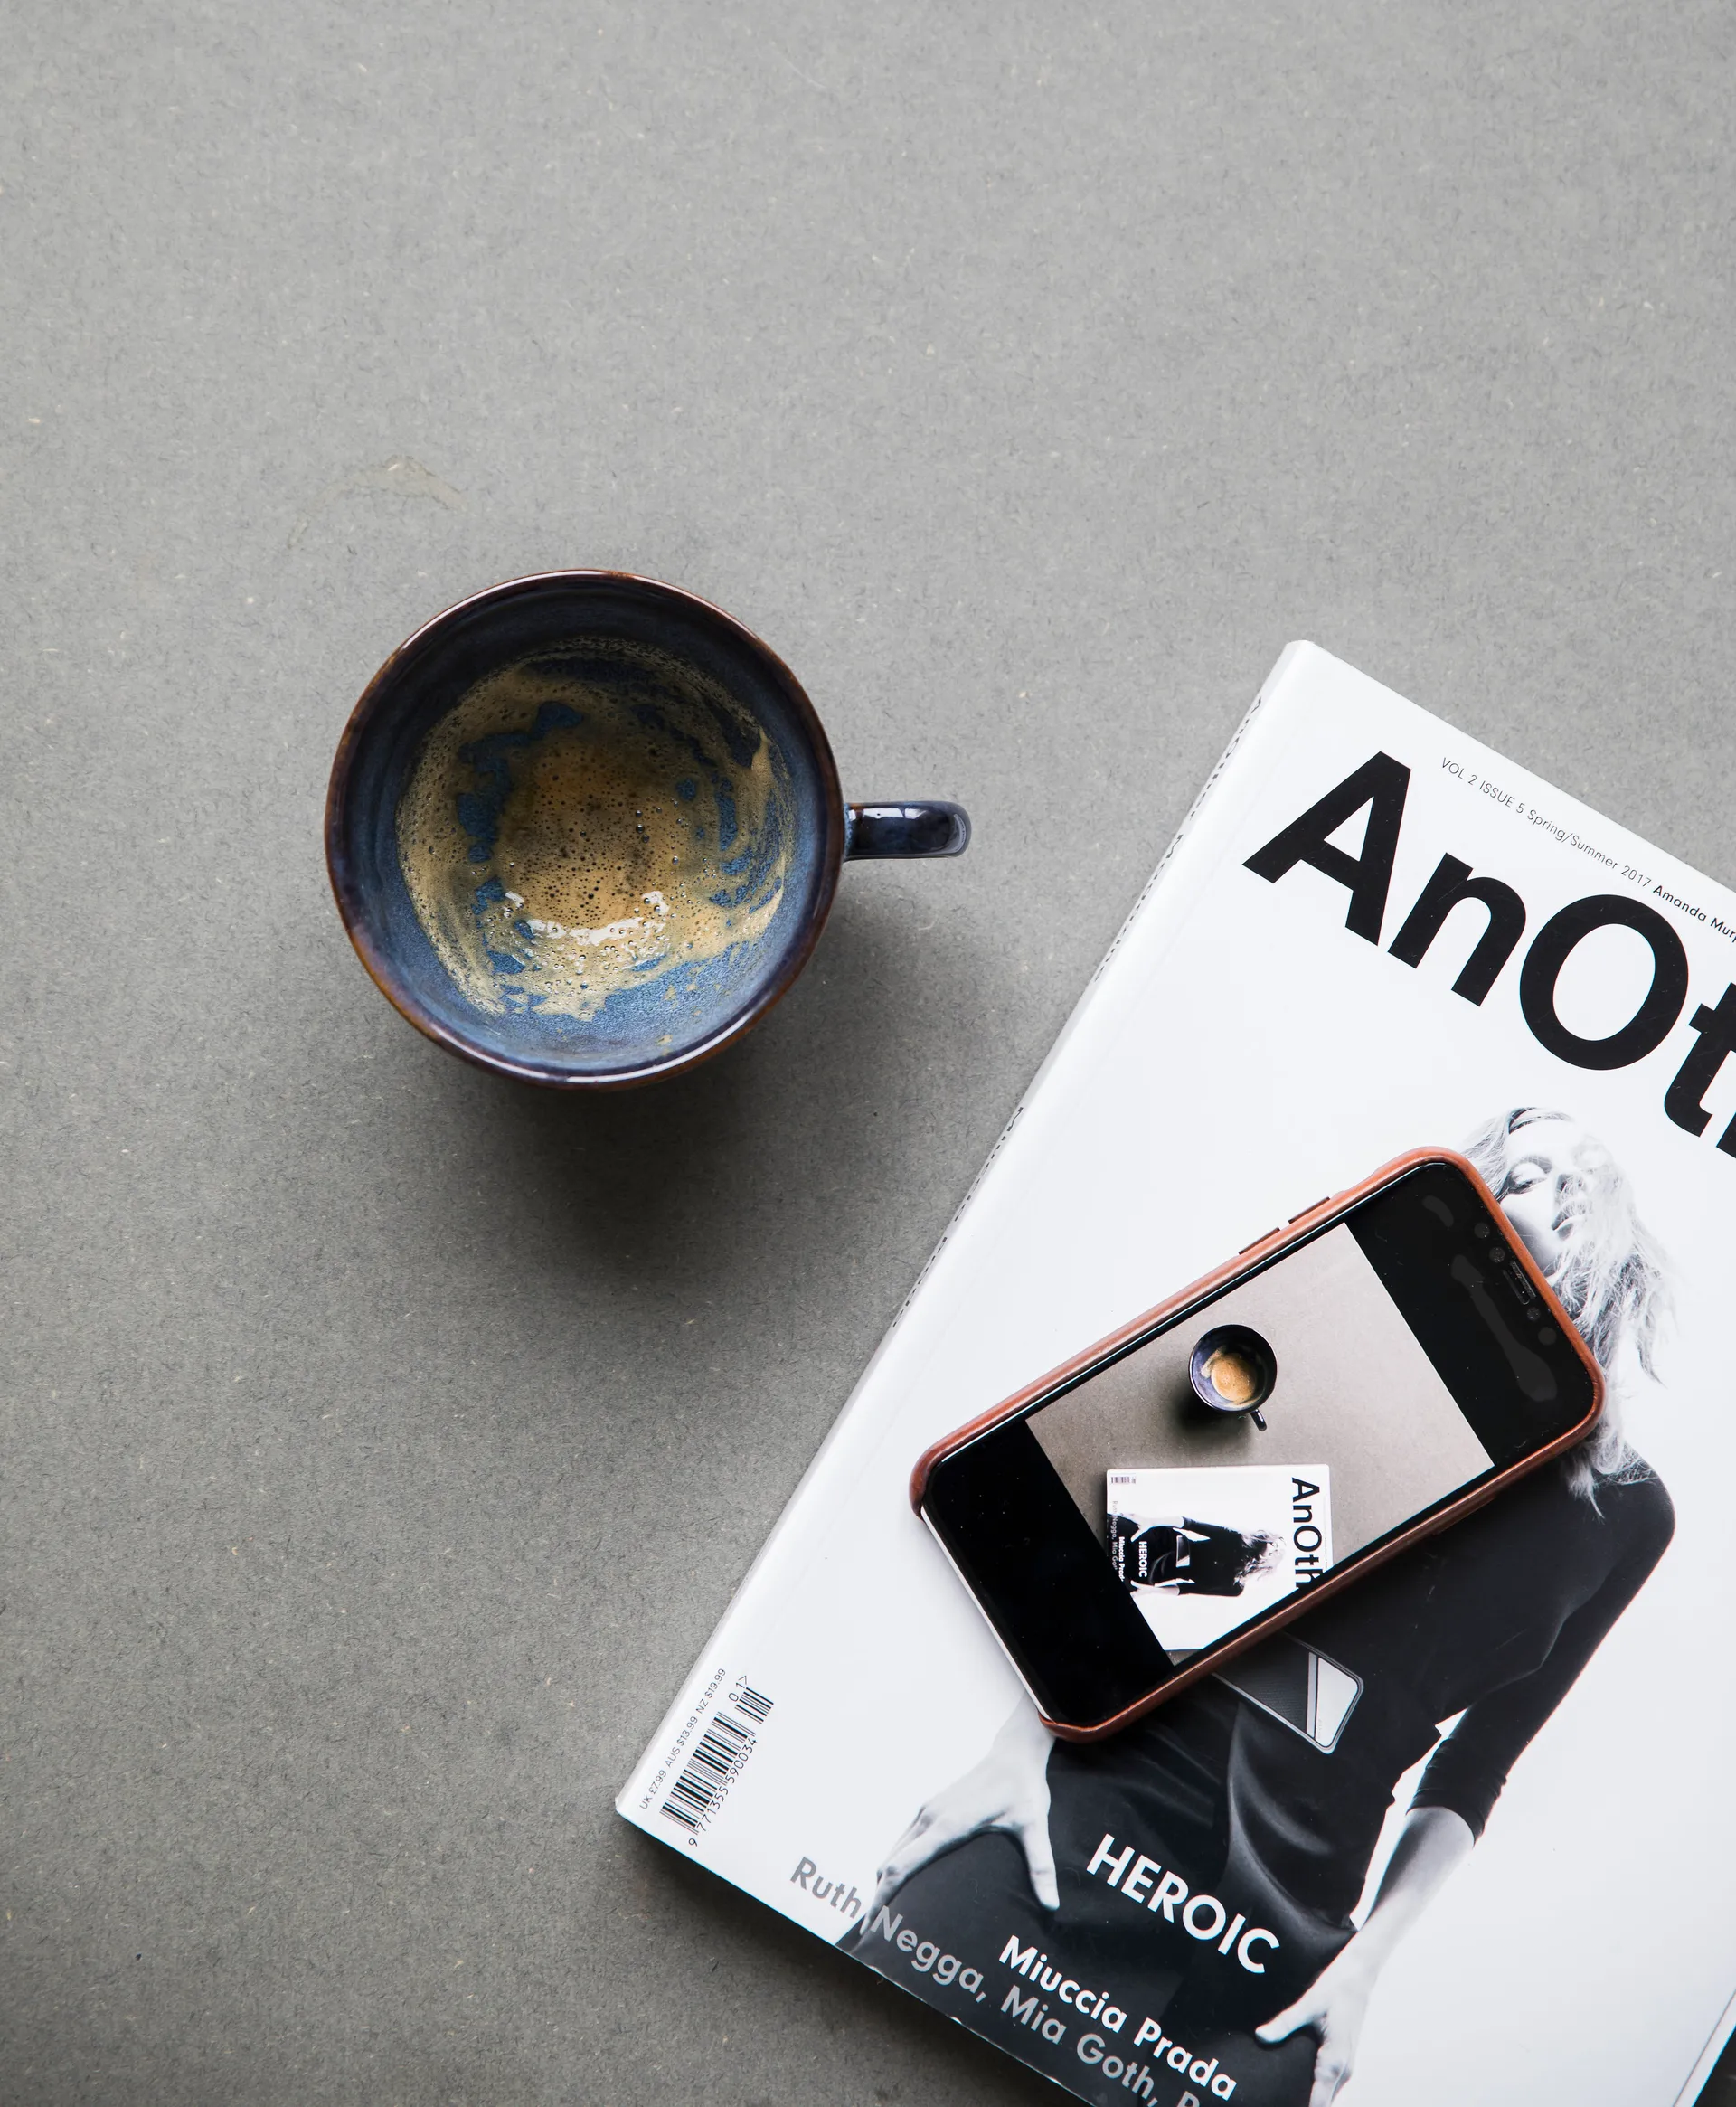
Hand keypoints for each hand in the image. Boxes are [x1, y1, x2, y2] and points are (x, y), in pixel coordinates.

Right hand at [870, 1702, 1057, 1912]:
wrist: (1015, 1753)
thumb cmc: (1023, 1789)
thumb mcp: (1034, 1826)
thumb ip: (1040, 1866)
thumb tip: (1051, 1906)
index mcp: (947, 1825)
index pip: (903, 1865)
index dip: (884, 1895)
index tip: (872, 1923)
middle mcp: (929, 1817)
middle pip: (891, 1862)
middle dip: (879, 1896)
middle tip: (873, 1933)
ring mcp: (928, 1811)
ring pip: (894, 1851)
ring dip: (885, 1880)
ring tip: (885, 1914)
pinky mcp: (932, 1808)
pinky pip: (904, 1841)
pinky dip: (896, 1864)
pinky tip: (903, 1882)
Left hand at [1255, 1944, 1376, 2105]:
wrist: (1358, 1976)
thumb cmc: (1335, 1988)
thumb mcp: (1308, 2004)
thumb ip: (1285, 2022)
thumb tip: (1261, 2036)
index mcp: (1335, 2060)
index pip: (1319, 2102)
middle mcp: (1344, 2069)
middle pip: (1323, 2103)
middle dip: (1302, 2104)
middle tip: (1275, 2101)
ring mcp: (1346, 2066)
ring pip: (1328, 2096)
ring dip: (1311, 2100)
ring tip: (1282, 2096)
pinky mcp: (1344, 2060)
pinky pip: (1330, 2085)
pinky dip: (1317, 2090)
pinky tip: (1298, 2085)